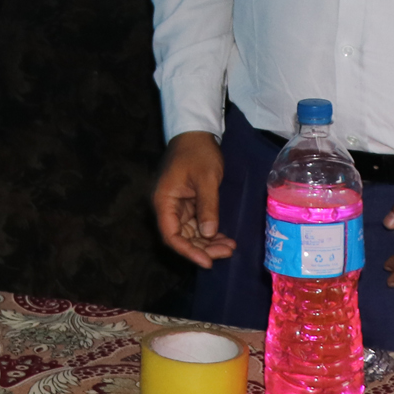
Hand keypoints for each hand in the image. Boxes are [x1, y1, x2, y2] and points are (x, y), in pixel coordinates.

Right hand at [153, 130, 236, 267]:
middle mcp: (167, 206)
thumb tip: (208, 234)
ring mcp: (177, 205)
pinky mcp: (187, 203)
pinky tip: (224, 238)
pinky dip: (209, 232)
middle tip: (227, 252)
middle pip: (181, 237)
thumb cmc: (198, 153)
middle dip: (203, 248)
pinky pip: (196, 224)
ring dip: (208, 242)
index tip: (207, 261)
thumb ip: (207, 207)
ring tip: (230, 247)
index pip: (170, 235)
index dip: (188, 251)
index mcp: (164, 200)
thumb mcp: (206, 179)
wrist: (195, 133)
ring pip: (189, 233)